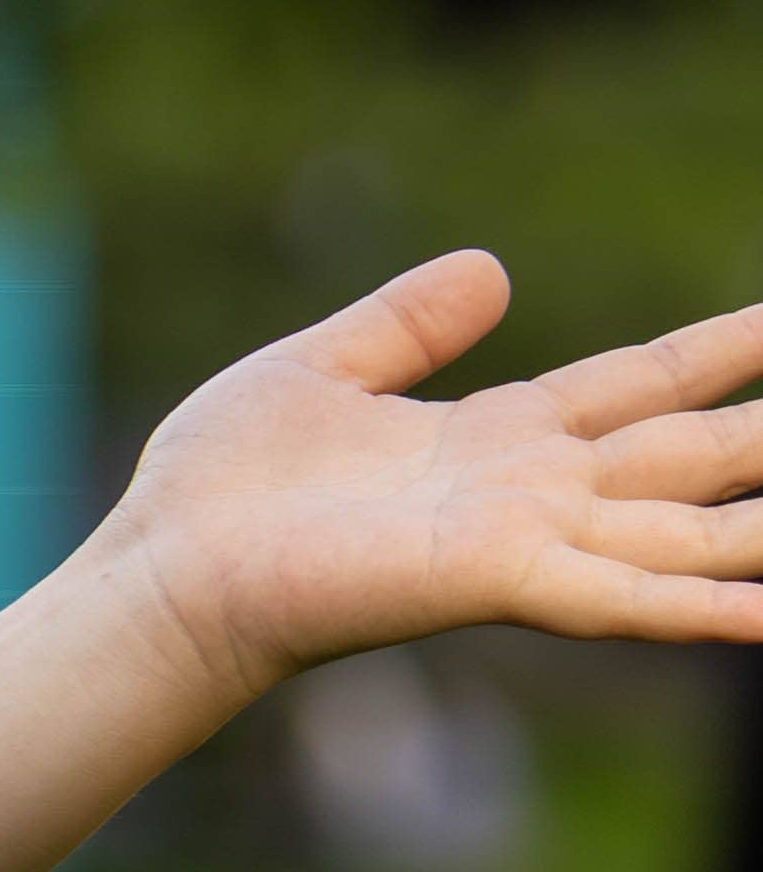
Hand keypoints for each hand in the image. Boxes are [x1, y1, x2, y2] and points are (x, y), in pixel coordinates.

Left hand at [88, 248, 762, 701]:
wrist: (164, 572)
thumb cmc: (220, 487)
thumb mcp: (319, 368)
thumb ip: (407, 323)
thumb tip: (492, 266)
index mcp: (503, 435)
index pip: (645, 383)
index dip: (724, 351)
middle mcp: (535, 492)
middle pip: (694, 452)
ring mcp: (527, 540)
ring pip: (691, 528)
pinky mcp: (498, 581)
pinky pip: (625, 594)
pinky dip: (701, 606)